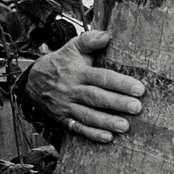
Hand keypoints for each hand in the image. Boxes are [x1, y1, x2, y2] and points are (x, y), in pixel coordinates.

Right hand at [25, 30, 144, 142]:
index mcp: (78, 72)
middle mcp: (72, 90)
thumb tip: (107, 35)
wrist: (33, 80)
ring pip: (88, 115)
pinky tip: (107, 138)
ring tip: (125, 126)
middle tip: (137, 108)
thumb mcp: (73, 47)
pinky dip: (91, 134)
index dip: (121, 83)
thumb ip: (90, 40)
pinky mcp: (63, 119)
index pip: (102, 78)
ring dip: (106, 122)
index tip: (140, 89)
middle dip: (117, 103)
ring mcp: (67, 106)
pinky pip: (77, 128)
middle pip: (97, 97)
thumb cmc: (63, 61)